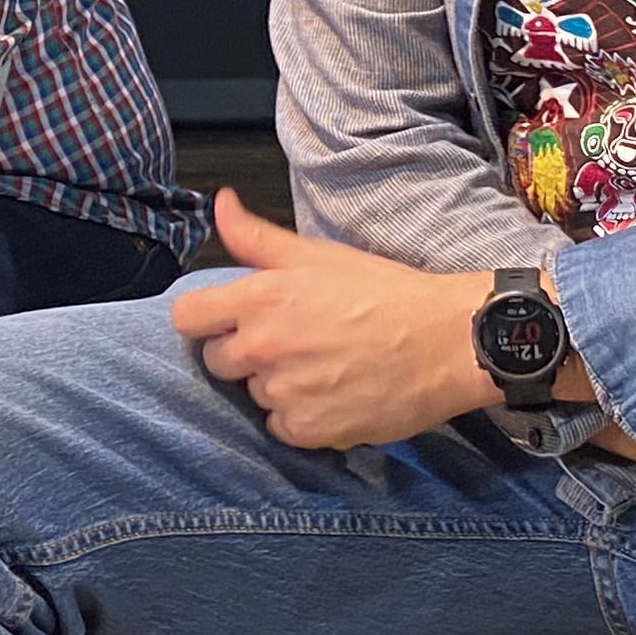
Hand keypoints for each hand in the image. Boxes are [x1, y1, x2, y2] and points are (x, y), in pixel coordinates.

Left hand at [169, 189, 493, 452]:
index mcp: (260, 299)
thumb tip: (221, 204)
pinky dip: (301, 418)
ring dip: (276, 385)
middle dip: (243, 352)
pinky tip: (333, 396)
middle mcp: (263, 347)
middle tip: (291, 342)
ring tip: (323, 367)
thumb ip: (257, 238)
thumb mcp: (318, 256)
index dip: (205, 318)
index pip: (187, 318)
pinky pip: (281, 428)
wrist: (448, 342)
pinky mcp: (309, 430)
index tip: (229, 320)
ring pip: (253, 394)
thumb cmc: (386, 294)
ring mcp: (284, 393)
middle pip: (216, 361)